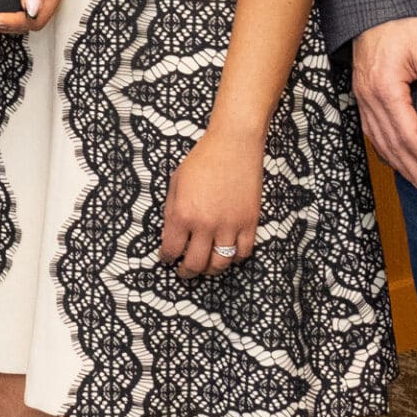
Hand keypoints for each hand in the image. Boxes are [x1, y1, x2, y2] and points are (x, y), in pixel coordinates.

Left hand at [160, 123, 264, 276]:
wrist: (233, 144)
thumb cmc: (202, 159)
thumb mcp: (176, 182)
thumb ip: (171, 211)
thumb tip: (171, 235)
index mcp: (182, 213)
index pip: (171, 250)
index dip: (167, 258)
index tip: (167, 258)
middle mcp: (205, 224)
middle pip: (196, 264)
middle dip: (186, 271)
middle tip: (184, 271)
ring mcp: (230, 226)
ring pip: (220, 264)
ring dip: (210, 269)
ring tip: (205, 265)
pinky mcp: (249, 223)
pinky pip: (243, 253)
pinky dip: (234, 258)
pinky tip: (226, 253)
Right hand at [350, 16, 416, 197]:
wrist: (375, 5)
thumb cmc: (402, 24)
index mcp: (385, 89)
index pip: (408, 135)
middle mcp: (370, 97)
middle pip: (392, 145)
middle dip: (413, 171)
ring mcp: (363, 96)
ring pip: (379, 140)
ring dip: (398, 164)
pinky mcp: (362, 92)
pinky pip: (371, 129)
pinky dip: (384, 148)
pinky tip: (395, 157)